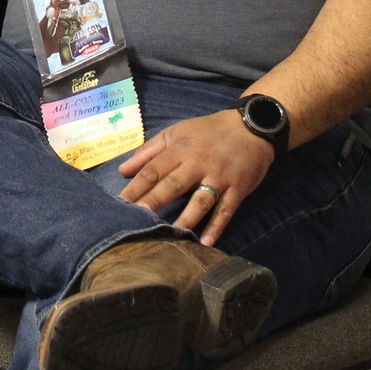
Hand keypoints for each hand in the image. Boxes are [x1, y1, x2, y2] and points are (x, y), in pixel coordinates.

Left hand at [117, 109, 274, 246]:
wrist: (250, 127)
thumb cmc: (207, 132)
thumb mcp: (175, 133)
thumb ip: (148, 151)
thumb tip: (122, 169)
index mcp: (179, 149)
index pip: (153, 170)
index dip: (136, 187)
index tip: (120, 203)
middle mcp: (197, 163)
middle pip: (173, 184)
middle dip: (155, 201)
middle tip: (139, 218)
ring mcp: (218, 177)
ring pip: (200, 200)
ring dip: (186, 218)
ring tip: (172, 235)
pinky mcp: (237, 188)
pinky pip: (226, 209)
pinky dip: (217, 226)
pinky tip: (206, 242)